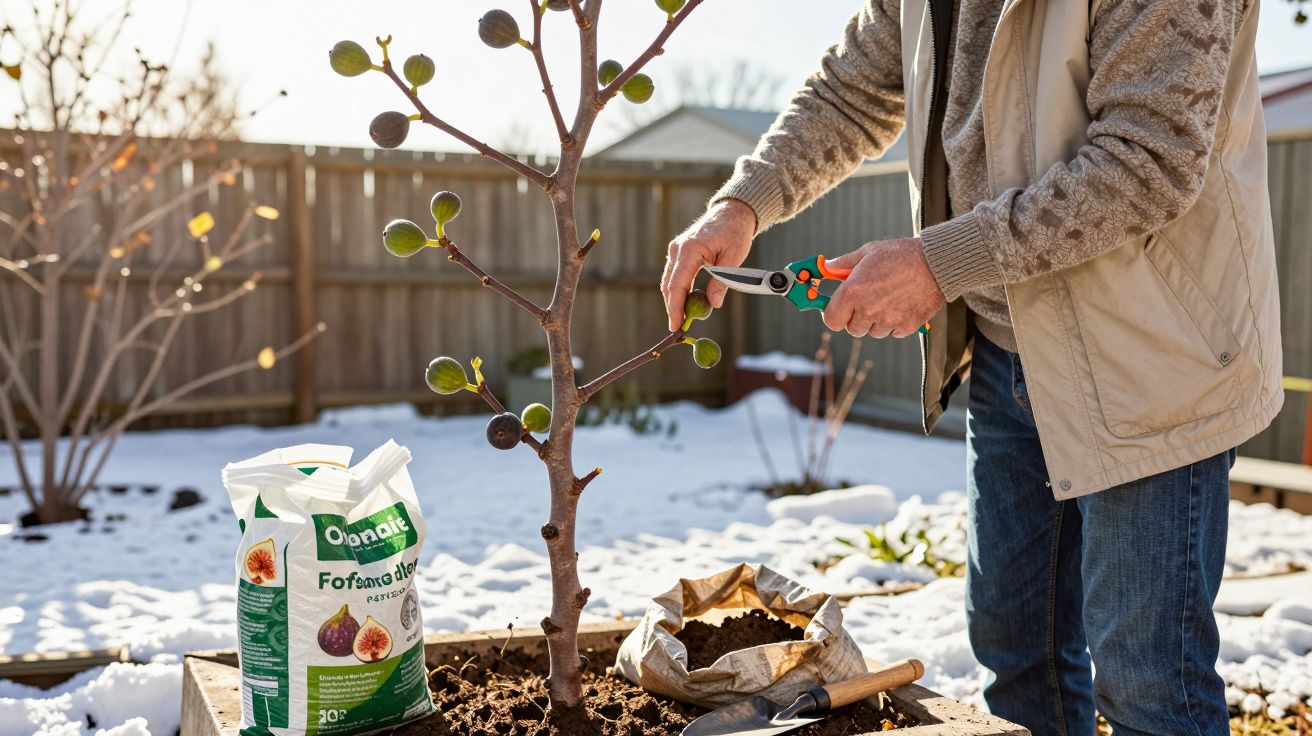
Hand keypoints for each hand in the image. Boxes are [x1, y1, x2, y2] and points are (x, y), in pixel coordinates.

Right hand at [661, 199, 755, 331]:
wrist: (732, 213)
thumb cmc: (735, 233)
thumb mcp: (734, 258)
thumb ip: (722, 281)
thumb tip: (713, 304)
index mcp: (690, 249)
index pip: (677, 284)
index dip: (674, 307)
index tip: (675, 325)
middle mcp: (678, 248)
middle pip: (669, 284)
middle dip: (672, 307)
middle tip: (679, 327)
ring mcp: (676, 249)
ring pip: (669, 280)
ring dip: (675, 299)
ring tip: (683, 317)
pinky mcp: (679, 251)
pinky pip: (674, 274)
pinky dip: (678, 289)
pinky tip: (686, 301)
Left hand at [823, 237, 944, 337]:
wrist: (936, 263)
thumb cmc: (900, 254)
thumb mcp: (868, 252)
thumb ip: (843, 263)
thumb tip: (827, 267)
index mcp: (853, 292)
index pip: (831, 320)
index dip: (834, 315)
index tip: (839, 309)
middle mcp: (868, 310)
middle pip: (852, 329)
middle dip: (857, 318)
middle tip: (867, 302)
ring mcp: (888, 320)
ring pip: (873, 332)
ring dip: (877, 321)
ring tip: (889, 300)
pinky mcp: (906, 326)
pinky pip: (893, 333)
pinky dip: (895, 323)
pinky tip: (902, 305)